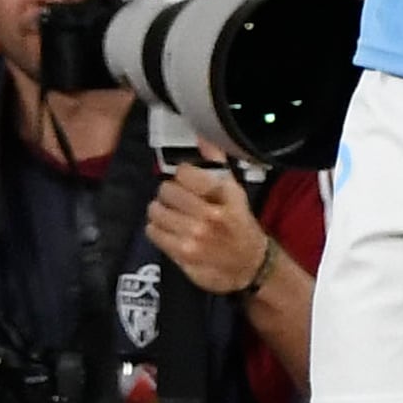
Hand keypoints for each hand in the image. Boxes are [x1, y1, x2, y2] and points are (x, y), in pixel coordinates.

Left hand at [146, 161, 271, 295]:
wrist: (250, 264)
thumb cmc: (239, 224)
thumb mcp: (234, 192)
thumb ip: (216, 163)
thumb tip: (201, 138)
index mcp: (224, 196)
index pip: (184, 172)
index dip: (182, 175)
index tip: (186, 181)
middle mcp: (209, 216)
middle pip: (166, 191)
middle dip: (168, 193)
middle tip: (176, 200)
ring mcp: (195, 237)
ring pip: (156, 211)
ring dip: (160, 211)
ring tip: (172, 215)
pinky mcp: (182, 254)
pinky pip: (153, 232)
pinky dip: (157, 229)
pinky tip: (170, 230)